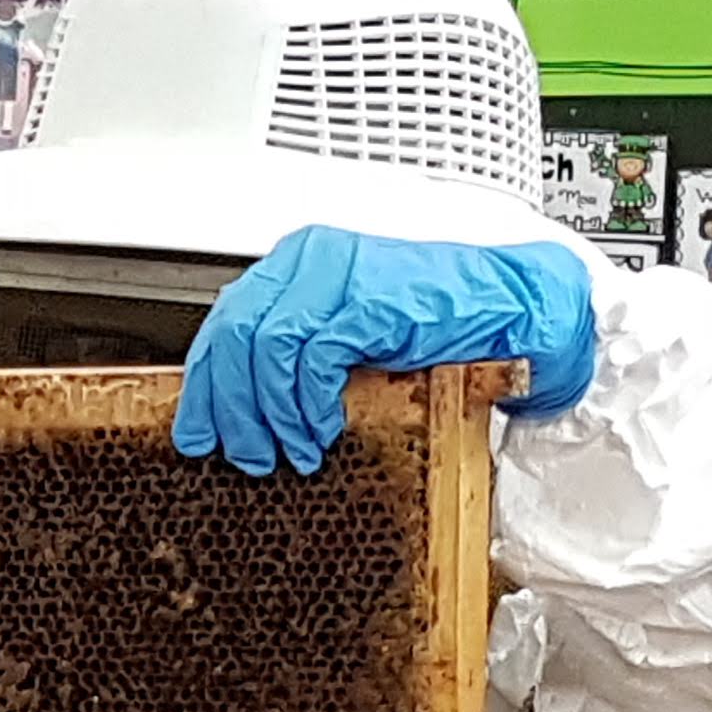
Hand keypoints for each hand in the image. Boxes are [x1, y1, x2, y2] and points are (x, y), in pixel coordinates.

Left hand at [177, 228, 602, 475]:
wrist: (514, 310)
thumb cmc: (439, 323)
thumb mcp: (349, 337)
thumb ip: (297, 353)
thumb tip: (244, 402)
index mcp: (299, 264)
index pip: (227, 320)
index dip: (204, 382)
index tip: (198, 428)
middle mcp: (313, 261)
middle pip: (234, 335)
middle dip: (229, 405)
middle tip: (242, 451)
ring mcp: (340, 277)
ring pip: (265, 349)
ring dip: (270, 414)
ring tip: (288, 449)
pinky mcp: (370, 301)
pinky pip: (313, 358)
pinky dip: (307, 405)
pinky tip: (319, 431)